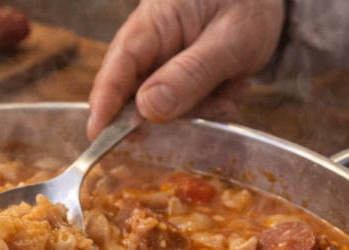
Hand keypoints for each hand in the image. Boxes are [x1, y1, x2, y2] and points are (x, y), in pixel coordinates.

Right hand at [87, 0, 284, 139]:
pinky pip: (182, 107)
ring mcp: (162, 63)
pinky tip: (230, 87)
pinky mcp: (176, 78)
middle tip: (216, 105)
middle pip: (136, 94)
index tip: (98, 138)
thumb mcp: (231, 39)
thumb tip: (146, 109)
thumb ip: (191, 74)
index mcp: (154, 22)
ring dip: (198, 110)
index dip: (104, 103)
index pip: (118, 65)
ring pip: (162, 108)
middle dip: (172, 113)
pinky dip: (208, 107)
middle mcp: (149, 45)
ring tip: (231, 89)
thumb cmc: (250, 2)